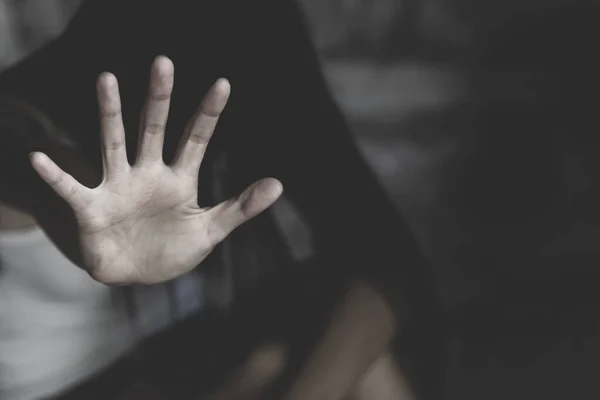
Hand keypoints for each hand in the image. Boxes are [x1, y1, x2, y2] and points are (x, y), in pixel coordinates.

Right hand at [29, 56, 282, 284]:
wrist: (138, 274)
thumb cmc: (173, 249)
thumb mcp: (211, 230)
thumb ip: (241, 207)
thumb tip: (279, 184)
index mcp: (179, 180)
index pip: (196, 140)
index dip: (209, 114)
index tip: (223, 84)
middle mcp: (148, 174)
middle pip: (153, 129)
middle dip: (159, 99)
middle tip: (164, 63)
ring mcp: (118, 188)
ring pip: (113, 143)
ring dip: (109, 114)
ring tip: (105, 79)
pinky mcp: (92, 208)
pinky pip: (71, 189)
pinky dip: (56, 176)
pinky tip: (39, 158)